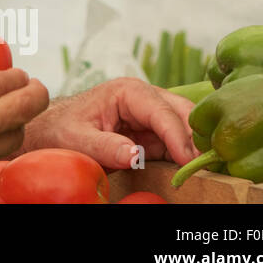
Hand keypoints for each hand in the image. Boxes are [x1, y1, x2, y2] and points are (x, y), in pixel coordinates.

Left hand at [19, 77, 198, 168]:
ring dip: (198, 146)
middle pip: (183, 114)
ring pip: (187, 127)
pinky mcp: (154, 134)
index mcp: (128, 92)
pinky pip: (178, 143)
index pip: (162, 111)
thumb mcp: (77, 139)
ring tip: (210, 169)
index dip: (178, 136)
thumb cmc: (61, 130)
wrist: (51, 132)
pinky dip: (189, 155)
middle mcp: (145, 99)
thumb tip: (136, 155)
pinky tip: (198, 170)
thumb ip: (105, 146)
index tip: (189, 160)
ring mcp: (152, 116)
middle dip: (198, 137)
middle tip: (211, 165)